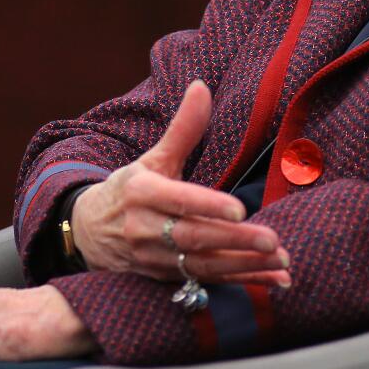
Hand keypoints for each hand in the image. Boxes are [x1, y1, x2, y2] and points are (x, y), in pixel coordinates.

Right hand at [72, 79, 290, 286]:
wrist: (88, 233)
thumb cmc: (127, 190)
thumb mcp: (152, 158)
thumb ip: (182, 129)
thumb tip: (201, 86)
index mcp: (141, 193)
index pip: (177, 200)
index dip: (207, 206)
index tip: (238, 209)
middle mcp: (145, 229)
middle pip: (194, 237)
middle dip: (234, 241)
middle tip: (272, 240)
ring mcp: (154, 259)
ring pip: (203, 265)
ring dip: (244, 266)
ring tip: (280, 263)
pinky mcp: (165, 279)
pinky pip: (207, 282)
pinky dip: (242, 282)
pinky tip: (273, 279)